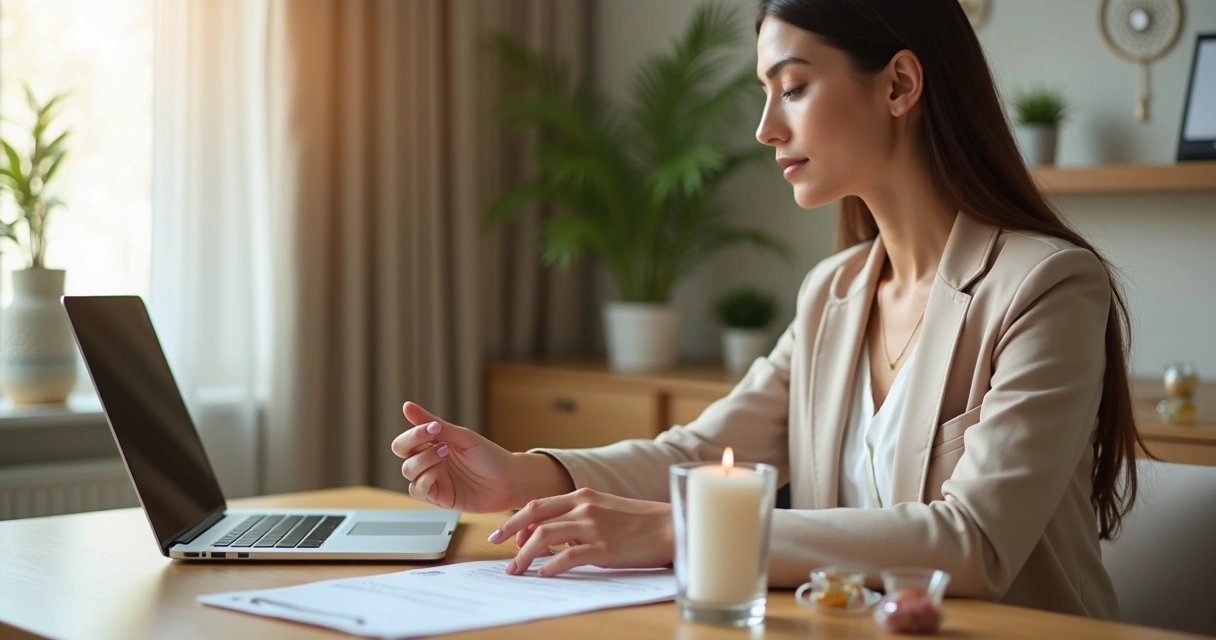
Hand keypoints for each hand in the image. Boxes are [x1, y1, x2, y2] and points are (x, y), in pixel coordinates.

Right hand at [391, 402, 513, 512]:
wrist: (510, 480)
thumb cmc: (490, 457)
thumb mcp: (463, 437)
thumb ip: (433, 424)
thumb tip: (407, 407)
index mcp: (434, 444)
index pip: (406, 440)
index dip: (413, 434)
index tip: (432, 428)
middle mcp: (430, 462)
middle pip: (402, 454)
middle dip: (414, 446)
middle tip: (442, 444)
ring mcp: (434, 480)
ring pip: (408, 472)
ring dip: (423, 462)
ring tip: (445, 455)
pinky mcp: (439, 497)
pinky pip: (418, 491)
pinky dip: (424, 481)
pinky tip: (438, 473)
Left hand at [486, 488, 672, 576]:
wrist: (673, 526)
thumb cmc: (640, 522)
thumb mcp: (605, 512)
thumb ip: (578, 520)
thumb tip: (551, 538)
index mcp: (583, 495)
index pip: (539, 503)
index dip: (516, 518)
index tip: (503, 533)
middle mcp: (584, 507)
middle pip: (534, 516)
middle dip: (509, 531)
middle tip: (493, 545)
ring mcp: (594, 526)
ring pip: (544, 536)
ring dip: (524, 554)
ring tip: (515, 570)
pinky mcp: (605, 547)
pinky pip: (568, 556)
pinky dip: (551, 566)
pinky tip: (543, 575)